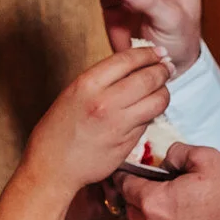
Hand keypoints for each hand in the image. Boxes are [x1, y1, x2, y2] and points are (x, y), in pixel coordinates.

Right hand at [25, 47, 170, 192]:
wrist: (52, 167)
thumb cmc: (58, 130)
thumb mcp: (73, 94)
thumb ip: (101, 80)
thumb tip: (132, 67)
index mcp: (88, 84)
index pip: (127, 60)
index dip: (148, 53)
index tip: (157, 52)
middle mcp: (105, 102)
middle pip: (149, 79)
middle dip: (163, 70)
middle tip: (167, 68)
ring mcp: (119, 125)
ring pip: (156, 102)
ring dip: (164, 93)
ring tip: (161, 90)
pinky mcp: (128, 144)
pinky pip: (148, 122)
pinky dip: (152, 113)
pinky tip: (147, 110)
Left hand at [115, 145, 219, 219]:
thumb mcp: (207, 159)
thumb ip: (178, 152)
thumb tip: (167, 159)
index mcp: (152, 201)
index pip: (123, 184)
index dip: (125, 173)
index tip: (127, 168)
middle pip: (130, 206)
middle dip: (138, 193)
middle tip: (154, 182)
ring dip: (151, 212)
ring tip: (173, 200)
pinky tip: (183, 219)